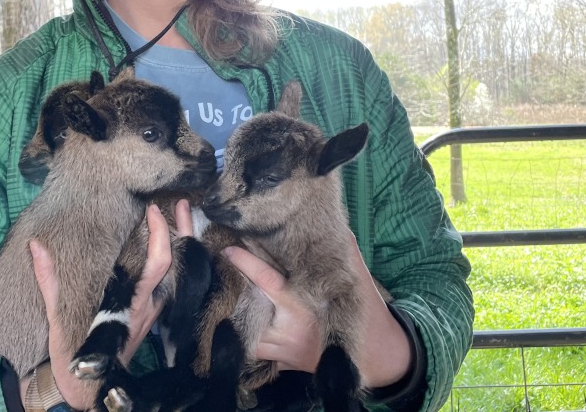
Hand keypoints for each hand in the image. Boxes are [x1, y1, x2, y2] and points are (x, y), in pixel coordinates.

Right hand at [25, 200, 193, 408]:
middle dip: (183, 232)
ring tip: (182, 215)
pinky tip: (169, 245)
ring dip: (181, 244)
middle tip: (184, 203)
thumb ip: (50, 283)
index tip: (153, 209)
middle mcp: (150, 307)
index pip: (158, 264)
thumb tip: (37, 247)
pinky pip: (169, 283)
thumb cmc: (75, 358)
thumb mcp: (58, 321)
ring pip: (177, 274)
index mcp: (134, 304)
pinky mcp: (150, 316)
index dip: (160, 234)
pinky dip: (173, 260)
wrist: (90, 392)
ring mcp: (153, 312)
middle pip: (176, 264)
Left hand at [223, 239, 413, 388]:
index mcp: (304, 307)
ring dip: (228, 318)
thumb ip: (342, 250)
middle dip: (227, 293)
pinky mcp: (282, 364)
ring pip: (243, 335)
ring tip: (213, 298)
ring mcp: (283, 352)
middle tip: (207, 273)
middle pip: (245, 310)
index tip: (228, 248)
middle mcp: (289, 331)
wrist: (379, 358)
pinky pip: (253, 351)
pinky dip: (239, 337)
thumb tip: (330, 221)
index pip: (268, 281)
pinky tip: (227, 323)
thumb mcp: (358, 278)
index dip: (246, 263)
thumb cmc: (368, 314)